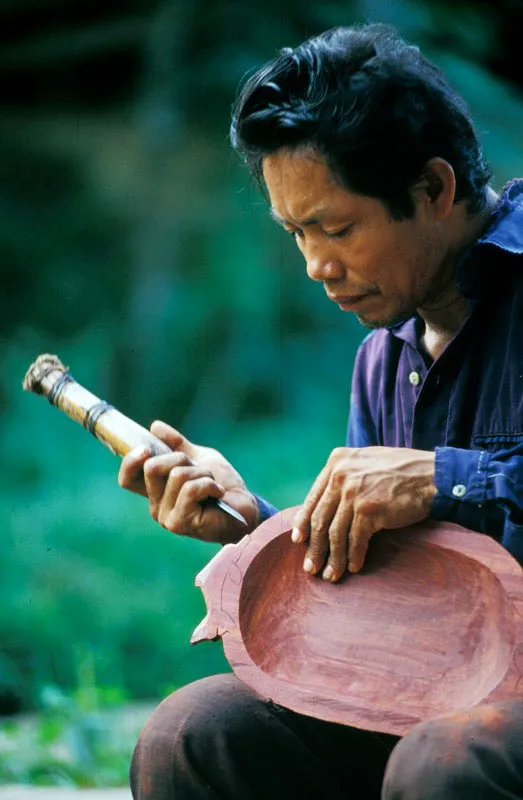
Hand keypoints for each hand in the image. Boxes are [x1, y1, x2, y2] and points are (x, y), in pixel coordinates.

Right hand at [118, 420, 258, 543]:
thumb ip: (177, 445)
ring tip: (213, 484)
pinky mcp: (180, 523)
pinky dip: (209, 484)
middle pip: (152, 468)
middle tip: (200, 470)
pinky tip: (218, 493)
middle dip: (181, 458)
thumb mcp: (199, 459)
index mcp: (157, 491)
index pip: (128, 478)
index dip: (130, 461)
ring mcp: (167, 517)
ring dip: (202, 473)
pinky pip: (190, 489)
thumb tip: (155, 426)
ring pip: (176, 475)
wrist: (245, 506)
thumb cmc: (223, 485)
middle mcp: (156, 506)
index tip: (145, 448)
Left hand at [291, 446, 436, 580]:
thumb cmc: (401, 471)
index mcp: (336, 461)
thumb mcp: (365, 462)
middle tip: (310, 567)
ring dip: (332, 558)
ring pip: (335, 533)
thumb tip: (326, 506)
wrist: (432, 475)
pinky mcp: (368, 510)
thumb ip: (344, 477)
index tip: (299, 540)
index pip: (313, 497)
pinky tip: (354, 567)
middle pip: (320, 518)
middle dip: (314, 547)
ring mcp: (353, 492)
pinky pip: (355, 540)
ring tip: (330, 575)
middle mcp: (340, 475)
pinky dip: (354, 556)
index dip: (304, 522)